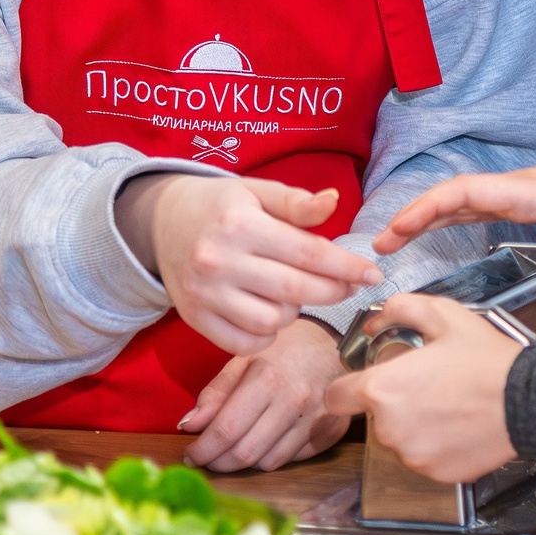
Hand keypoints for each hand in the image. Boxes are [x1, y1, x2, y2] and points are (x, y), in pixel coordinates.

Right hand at [113, 172, 379, 356]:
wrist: (161, 223)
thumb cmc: (220, 206)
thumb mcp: (257, 192)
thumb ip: (297, 203)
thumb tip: (334, 201)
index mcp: (240, 224)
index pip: (308, 253)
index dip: (347, 267)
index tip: (374, 274)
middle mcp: (219, 261)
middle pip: (295, 290)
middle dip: (332, 291)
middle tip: (346, 285)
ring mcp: (205, 294)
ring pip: (273, 321)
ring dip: (294, 311)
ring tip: (292, 291)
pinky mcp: (195, 319)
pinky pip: (245, 342)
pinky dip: (266, 333)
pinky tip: (268, 311)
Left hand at [179, 318, 348, 471]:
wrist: (337, 348)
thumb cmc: (286, 349)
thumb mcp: (245, 358)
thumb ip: (216, 392)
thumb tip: (188, 426)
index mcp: (268, 378)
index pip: (227, 429)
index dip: (203, 450)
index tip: (190, 456)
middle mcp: (295, 401)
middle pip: (246, 453)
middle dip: (219, 463)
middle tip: (207, 459)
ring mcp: (316, 420)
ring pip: (268, 463)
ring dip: (246, 461)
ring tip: (237, 446)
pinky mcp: (331, 433)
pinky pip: (292, 460)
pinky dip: (273, 455)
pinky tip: (267, 440)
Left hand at [321, 295, 518, 482]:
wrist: (529, 401)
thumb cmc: (488, 362)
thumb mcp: (443, 315)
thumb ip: (399, 310)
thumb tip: (376, 320)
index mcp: (384, 388)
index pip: (334, 398)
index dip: (345, 388)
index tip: (359, 384)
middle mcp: (391, 428)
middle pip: (374, 417)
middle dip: (393, 402)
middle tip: (426, 385)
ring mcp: (414, 455)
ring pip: (399, 439)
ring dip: (414, 424)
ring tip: (447, 404)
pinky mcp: (436, 473)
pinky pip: (424, 458)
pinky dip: (436, 444)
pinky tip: (458, 424)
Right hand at [380, 135, 535, 335]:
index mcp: (531, 193)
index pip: (467, 193)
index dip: (429, 209)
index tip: (399, 228)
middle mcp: (519, 189)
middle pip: (454, 196)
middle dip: (414, 216)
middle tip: (381, 245)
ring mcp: (521, 192)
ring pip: (462, 198)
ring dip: (428, 215)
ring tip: (395, 241)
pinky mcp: (528, 200)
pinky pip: (478, 203)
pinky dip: (450, 215)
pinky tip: (437, 231)